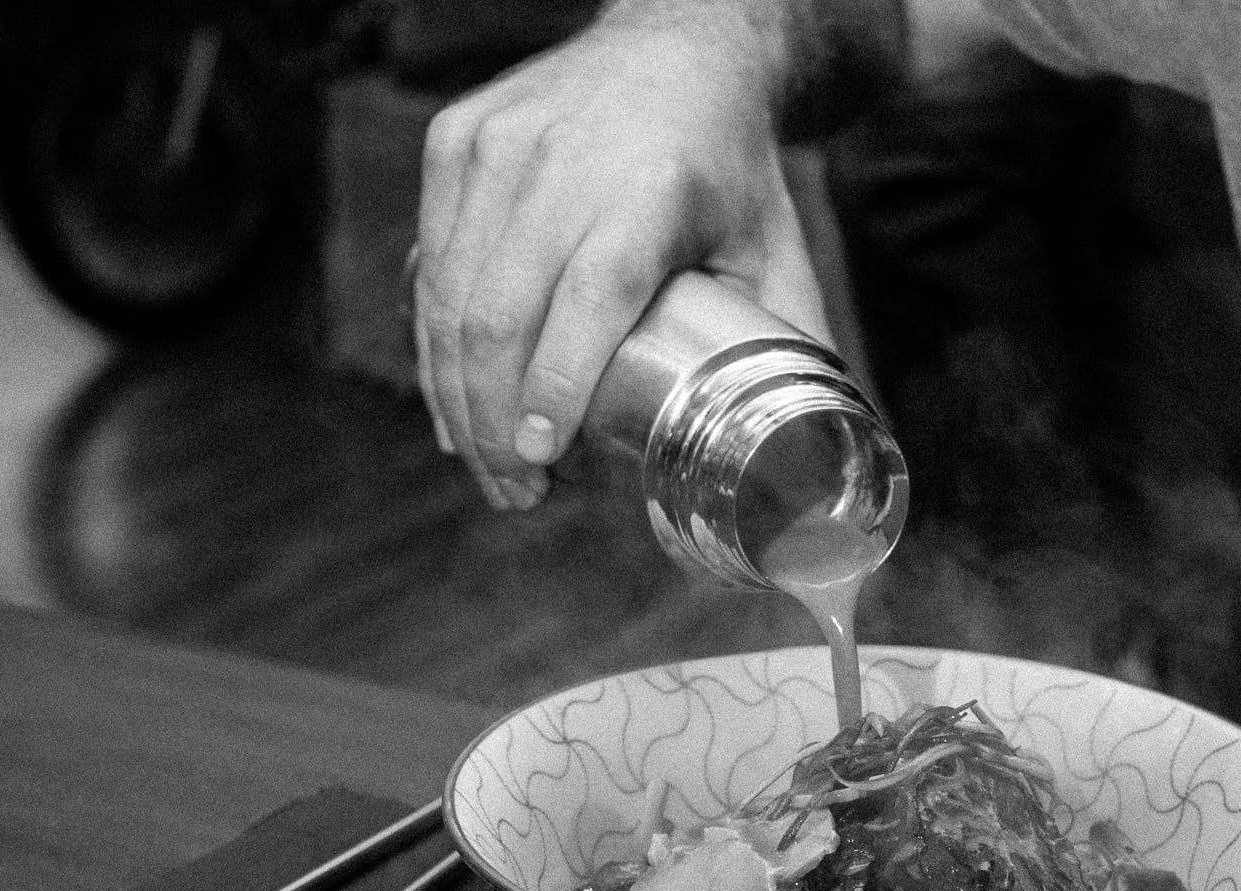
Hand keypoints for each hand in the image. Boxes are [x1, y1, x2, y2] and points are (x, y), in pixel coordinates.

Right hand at [413, 4, 832, 508]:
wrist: (677, 46)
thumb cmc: (729, 167)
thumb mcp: (775, 245)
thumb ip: (790, 342)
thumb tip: (811, 451)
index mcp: (651, 188)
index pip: (588, 298)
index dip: (556, 385)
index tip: (542, 457)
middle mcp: (561, 161)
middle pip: (499, 314)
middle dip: (494, 423)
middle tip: (519, 495)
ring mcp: (495, 146)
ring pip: (449, 297)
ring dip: (456, 398)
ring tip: (487, 467)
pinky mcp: (453, 141)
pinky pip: (429, 264)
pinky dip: (434, 345)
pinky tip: (453, 404)